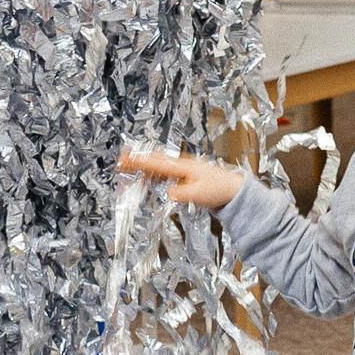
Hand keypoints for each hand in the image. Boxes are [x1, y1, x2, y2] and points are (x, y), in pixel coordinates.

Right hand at [118, 147, 244, 209]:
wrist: (233, 189)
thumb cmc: (219, 189)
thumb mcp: (200, 195)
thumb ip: (182, 194)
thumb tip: (169, 193)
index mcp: (183, 167)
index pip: (157, 163)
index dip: (140, 161)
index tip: (126, 159)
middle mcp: (181, 165)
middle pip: (155, 161)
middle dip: (137, 161)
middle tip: (121, 160)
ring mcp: (182, 170)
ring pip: (158, 166)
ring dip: (143, 167)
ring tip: (127, 167)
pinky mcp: (184, 176)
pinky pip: (164, 173)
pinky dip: (152, 174)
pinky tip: (146, 177)